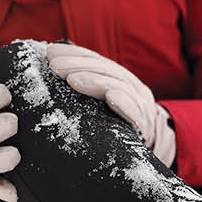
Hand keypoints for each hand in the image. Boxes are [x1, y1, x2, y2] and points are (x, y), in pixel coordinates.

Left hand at [47, 43, 175, 166]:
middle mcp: (131, 87)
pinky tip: (111, 97)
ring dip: (94, 81)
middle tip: (55, 65)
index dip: (75, 54)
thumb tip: (52, 78)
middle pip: (105, 70)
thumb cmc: (118, 127)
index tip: (51, 52)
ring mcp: (140, 105)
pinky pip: (135, 112)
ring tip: (72, 79)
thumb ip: (86, 91)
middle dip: (78, 64)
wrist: (150, 150)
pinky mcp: (145, 125)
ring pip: (119, 86)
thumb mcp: (101, 105)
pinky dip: (123, 103)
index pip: (96, 61)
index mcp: (119, 80)